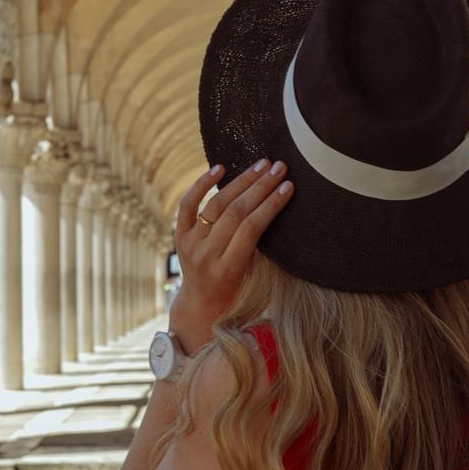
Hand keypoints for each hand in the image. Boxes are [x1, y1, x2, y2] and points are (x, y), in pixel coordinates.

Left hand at [170, 158, 293, 346]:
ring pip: (217, 204)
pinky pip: (188, 204)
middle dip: (261, 187)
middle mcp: (205, 255)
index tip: (289, 187)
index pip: (251, 229)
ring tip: (262, 165)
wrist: (202, 305)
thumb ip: (261, 251)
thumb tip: (278, 209)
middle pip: (235, 212)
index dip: (271, 205)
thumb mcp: (253, 279)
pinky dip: (202, 184)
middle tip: (280, 168)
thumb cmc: (237, 294)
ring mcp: (189, 244)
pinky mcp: (179, 235)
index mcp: (227, 270)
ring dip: (242, 181)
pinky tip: (220, 168)